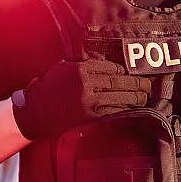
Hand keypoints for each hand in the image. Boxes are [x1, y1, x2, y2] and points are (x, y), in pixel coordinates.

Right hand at [12, 59, 150, 140]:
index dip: (124, 72)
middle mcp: (87, 83)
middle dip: (137, 84)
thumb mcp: (62, 69)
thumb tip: (102, 65)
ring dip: (136, 98)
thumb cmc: (46, 89)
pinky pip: (114, 112)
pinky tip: (132, 109)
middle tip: (148, 85)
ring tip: (145, 97)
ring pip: (121, 97)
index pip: (111, 68)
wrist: (32, 112)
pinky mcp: (90, 116)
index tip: (131, 74)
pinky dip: (125, 110)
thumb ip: (81, 65)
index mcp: (81, 68)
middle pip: (121, 82)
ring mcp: (90, 100)